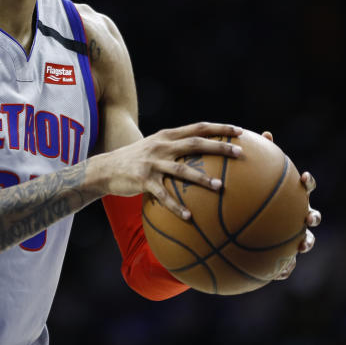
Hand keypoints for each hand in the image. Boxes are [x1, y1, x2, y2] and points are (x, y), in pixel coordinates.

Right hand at [93, 122, 242, 219]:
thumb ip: (174, 147)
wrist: (105, 168)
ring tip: (220, 187)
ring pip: (182, 169)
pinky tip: (189, 217)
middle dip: (219, 147)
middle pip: (195, 143)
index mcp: (167, 135)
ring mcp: (152, 163)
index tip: (240, 131)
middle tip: (240, 154)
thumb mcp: (154, 147)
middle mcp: (161, 146)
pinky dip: (176, 206)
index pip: (198, 127)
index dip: (220, 128)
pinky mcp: (143, 180)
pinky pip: (163, 195)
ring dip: (202, 178)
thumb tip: (200, 155)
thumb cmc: (135, 160)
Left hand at [260, 131, 321, 280]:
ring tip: (300, 247)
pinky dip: (283, 269)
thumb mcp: (246, 183)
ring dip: (305, 244)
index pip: (304, 187)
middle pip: (311, 215)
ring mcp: (292, 234)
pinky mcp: (283, 255)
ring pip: (304, 241)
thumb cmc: (247, 199)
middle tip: (309, 216)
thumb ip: (253, 162)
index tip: (303, 177)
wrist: (241, 228)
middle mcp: (295, 214)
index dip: (307, 182)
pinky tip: (276, 274)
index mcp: (290, 196)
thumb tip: (259, 135)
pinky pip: (285, 264)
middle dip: (313, 216)